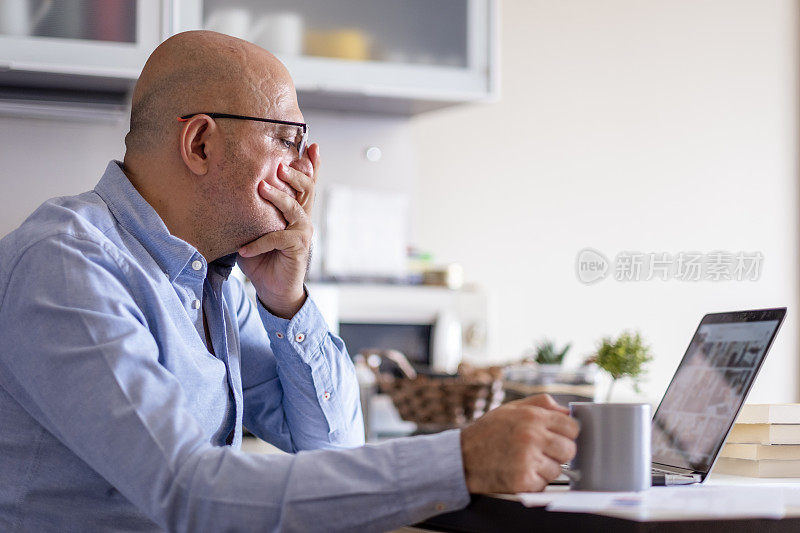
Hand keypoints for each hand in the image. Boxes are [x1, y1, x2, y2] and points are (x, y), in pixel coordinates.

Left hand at [237, 144, 319, 317]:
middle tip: (278, 165)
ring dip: (277, 197)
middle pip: (305, 188)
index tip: (312, 146)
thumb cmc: (262, 258)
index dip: (311, 165)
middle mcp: (302, 217)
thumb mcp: (253, 230)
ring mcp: (303, 231)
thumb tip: (225, 193)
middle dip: (294, 174)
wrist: (273, 289)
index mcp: (294, 209)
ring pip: (293, 207)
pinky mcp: (298, 246)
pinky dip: (258, 243)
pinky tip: (244, 249)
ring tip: (261, 188)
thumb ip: (250, 212)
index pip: (305, 183)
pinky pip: (277, 238)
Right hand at [460, 394, 578, 493]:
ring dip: (545, 468)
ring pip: (558, 469)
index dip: (565, 433)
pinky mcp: (523, 481)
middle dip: (559, 452)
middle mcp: (532, 437)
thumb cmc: (487, 432)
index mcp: (532, 417)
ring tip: (525, 461)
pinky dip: (535, 481)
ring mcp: (528, 460)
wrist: (462, 457)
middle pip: (569, 449)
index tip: (556, 436)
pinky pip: (544, 483)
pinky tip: (520, 472)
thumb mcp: (512, 408)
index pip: (572, 427)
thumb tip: (567, 411)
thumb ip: (541, 404)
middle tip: (542, 451)